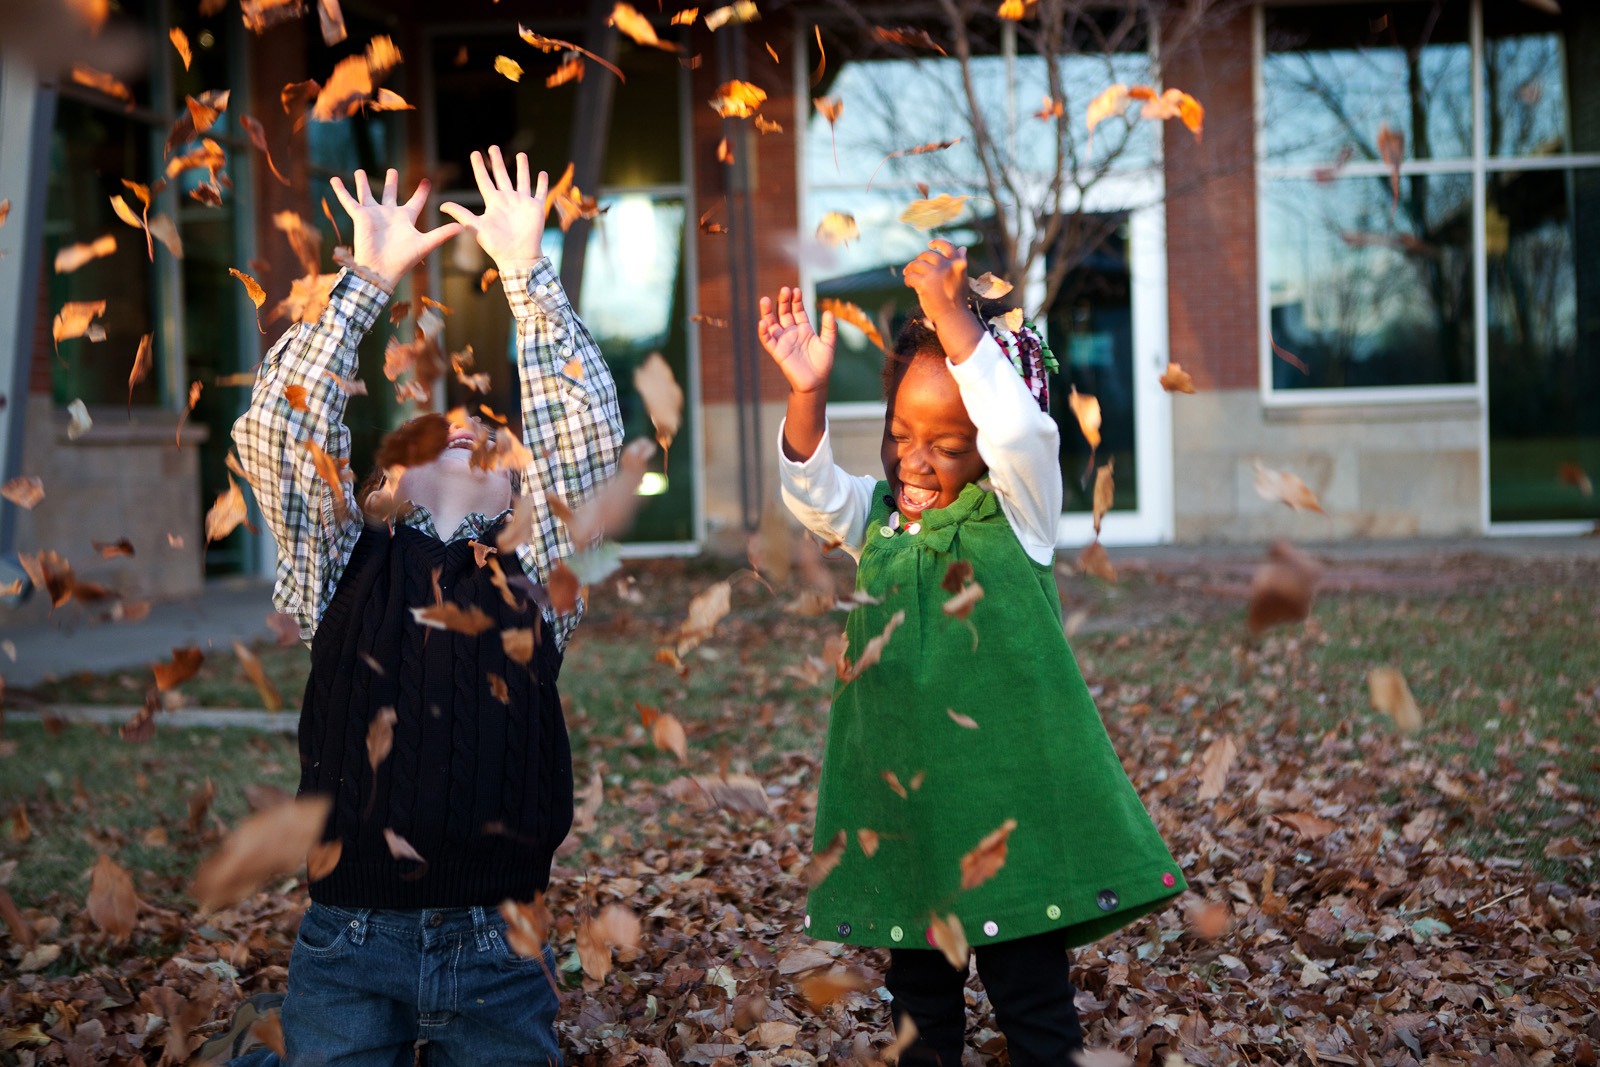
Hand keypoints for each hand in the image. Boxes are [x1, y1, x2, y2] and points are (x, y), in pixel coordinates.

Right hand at [328, 168, 460, 291]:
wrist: (381, 270)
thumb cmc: (403, 260)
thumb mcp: (426, 244)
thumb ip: (443, 234)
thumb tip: (463, 227)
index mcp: (406, 219)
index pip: (416, 201)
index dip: (421, 191)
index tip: (426, 180)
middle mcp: (389, 215)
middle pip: (391, 195)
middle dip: (391, 183)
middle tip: (392, 170)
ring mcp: (374, 215)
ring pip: (368, 194)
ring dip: (363, 183)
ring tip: (359, 171)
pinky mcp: (360, 217)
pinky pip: (349, 201)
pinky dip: (341, 191)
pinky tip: (333, 179)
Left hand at [439, 146, 546, 270]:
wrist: (517, 257)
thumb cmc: (496, 245)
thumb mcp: (476, 227)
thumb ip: (461, 214)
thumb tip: (441, 204)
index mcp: (493, 202)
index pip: (485, 180)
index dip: (479, 167)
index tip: (474, 153)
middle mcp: (507, 200)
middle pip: (502, 176)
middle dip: (497, 162)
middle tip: (493, 147)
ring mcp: (522, 203)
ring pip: (522, 180)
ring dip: (522, 168)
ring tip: (521, 154)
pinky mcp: (536, 208)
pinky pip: (540, 193)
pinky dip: (542, 183)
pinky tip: (543, 174)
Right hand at [758, 287, 835, 395]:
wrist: (816, 383)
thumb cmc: (822, 364)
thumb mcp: (828, 343)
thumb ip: (829, 328)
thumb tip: (829, 312)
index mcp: (803, 328)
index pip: (797, 310)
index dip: (796, 300)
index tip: (796, 290)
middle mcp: (791, 332)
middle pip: (783, 313)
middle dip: (783, 301)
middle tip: (784, 290)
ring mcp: (783, 341)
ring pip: (771, 323)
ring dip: (767, 312)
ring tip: (764, 300)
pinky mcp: (777, 352)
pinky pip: (767, 340)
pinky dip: (763, 332)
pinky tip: (762, 322)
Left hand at [902, 239, 970, 321]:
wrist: (953, 316)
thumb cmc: (957, 299)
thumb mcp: (962, 278)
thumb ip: (959, 263)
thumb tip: (962, 248)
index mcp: (957, 264)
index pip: (947, 247)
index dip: (938, 243)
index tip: (930, 243)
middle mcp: (946, 266)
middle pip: (928, 255)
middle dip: (919, 260)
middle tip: (914, 266)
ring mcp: (935, 274)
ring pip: (916, 264)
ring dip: (910, 269)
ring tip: (908, 274)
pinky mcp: (924, 284)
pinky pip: (911, 276)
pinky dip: (908, 280)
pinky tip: (909, 284)